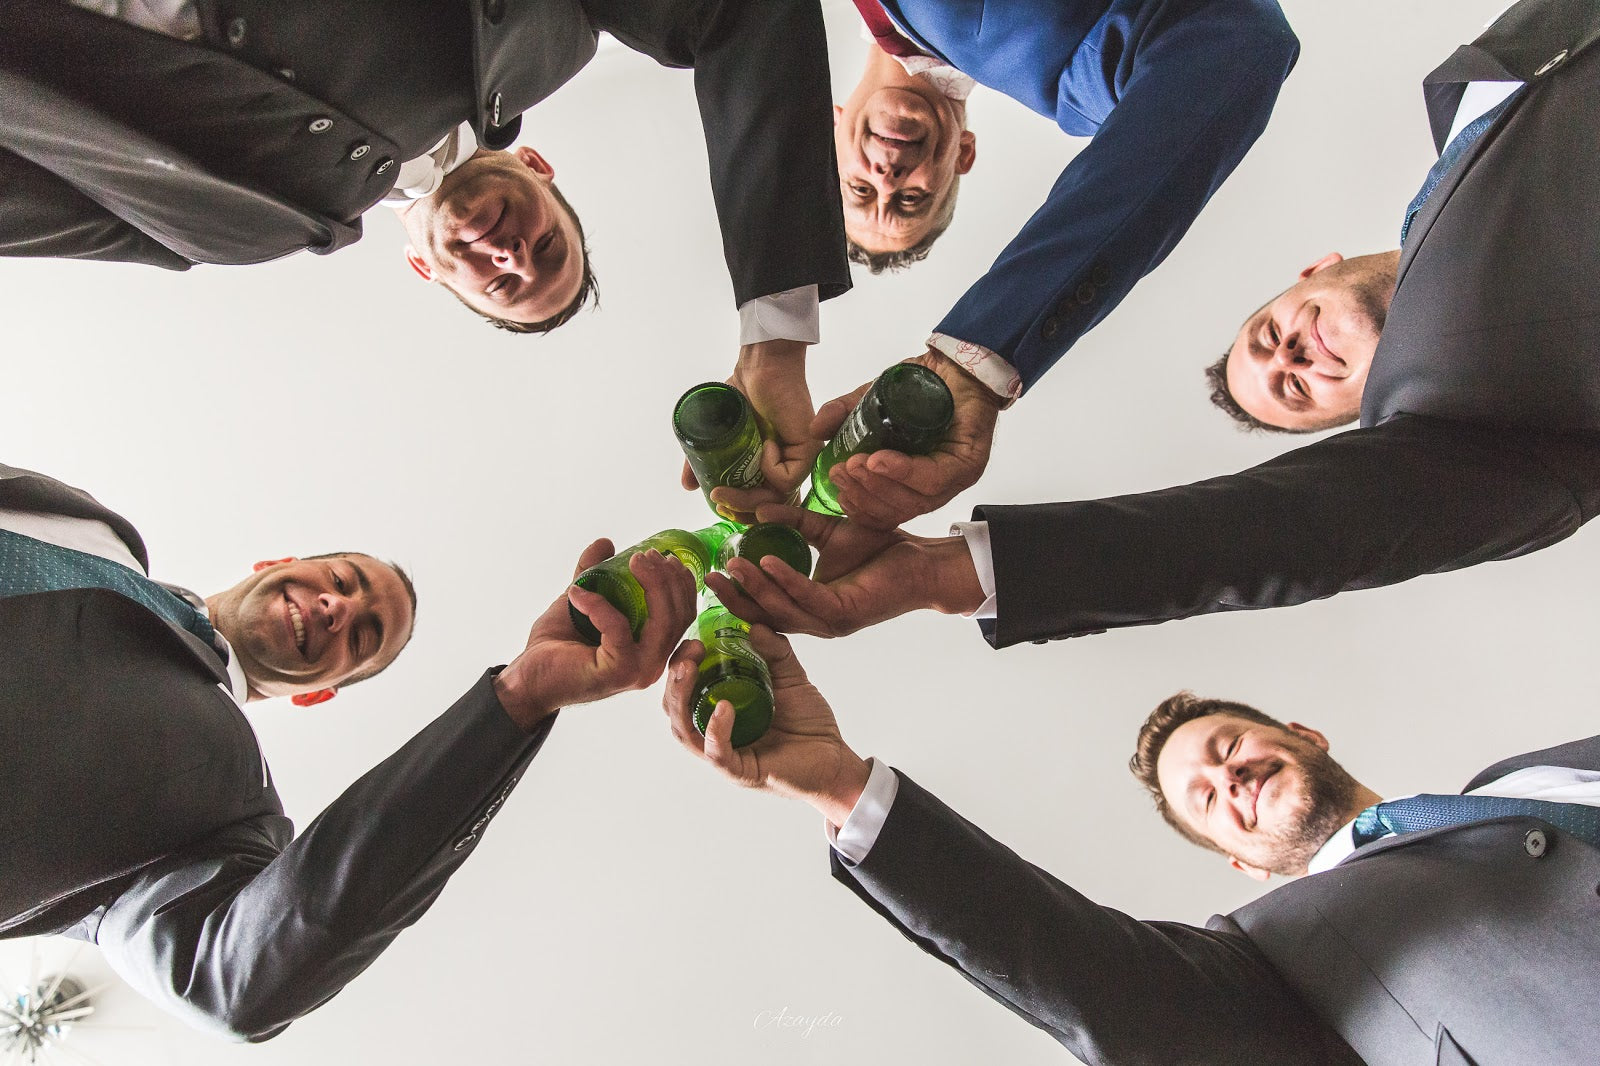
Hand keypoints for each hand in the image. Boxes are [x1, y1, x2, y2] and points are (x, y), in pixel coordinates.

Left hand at [494, 539, 698, 730]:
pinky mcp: (618, 671)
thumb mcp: (582, 602)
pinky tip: (578, 593)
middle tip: (646, 556)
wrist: (528, 681)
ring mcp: (639, 670)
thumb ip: (596, 574)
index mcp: (652, 650)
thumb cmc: (556, 651)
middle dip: (668, 578)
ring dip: (652, 584)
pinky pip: (618, 628)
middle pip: (679, 615)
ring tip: (634, 561)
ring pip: (663, 622)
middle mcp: (652, 663)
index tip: (663, 556)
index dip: (680, 582)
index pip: (683, 613)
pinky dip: (599, 605)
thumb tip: (606, 542)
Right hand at [663, 625, 869, 824]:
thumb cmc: (810, 725)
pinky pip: (717, 754)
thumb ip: (776, 652)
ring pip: (685, 732)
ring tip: (688, 671)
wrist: (836, 759)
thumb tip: (755, 625)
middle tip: (688, 654)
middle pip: (675, 710)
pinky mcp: (741, 771)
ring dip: (681, 700)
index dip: (681, 665)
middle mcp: (715, 734)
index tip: (693, 641)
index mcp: (719, 711)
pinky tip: (722, 707)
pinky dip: (716, 730)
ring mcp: (726, 754)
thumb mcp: (791, 679)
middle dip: (674, 680)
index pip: (684, 690)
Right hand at [681, 338, 816, 521]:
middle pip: (768, 507)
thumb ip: (703, 461)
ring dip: (747, 499)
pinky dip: (770, 468)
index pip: (760, 505)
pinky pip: (787, 478)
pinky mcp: (808, 450)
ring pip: (777, 498)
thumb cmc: (740, 395)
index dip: (739, 512)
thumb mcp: (717, 435)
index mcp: (767, 469)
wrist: (758, 367)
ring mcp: (798, 460)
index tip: (716, 505)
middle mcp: (785, 468)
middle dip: (740, 510)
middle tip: (717, 501)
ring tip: (723, 490)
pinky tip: (763, 446)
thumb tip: (688, 486)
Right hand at [701, 504, 984, 637]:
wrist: (922, 560)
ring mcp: (829, 621)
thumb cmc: (880, 548)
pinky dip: (785, 580)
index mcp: (807, 606)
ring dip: (754, 589)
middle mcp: (815, 620)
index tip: (710, 573)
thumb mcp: (827, 531)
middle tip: (709, 577)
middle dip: (734, 598)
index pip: (762, 607)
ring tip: (733, 566)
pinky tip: (767, 561)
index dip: (735, 594)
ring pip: (780, 610)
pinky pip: (807, 597)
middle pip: (762, 616)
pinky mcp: (845, 613)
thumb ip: (794, 521)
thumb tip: (759, 508)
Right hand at [812, 349, 1001, 529]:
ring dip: (880, 484)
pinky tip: (882, 459)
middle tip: (841, 472)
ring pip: (915, 500)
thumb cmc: (922, 387)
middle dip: (864, 495)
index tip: (837, 492)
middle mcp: (935, 487)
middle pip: (898, 510)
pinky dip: (905, 471)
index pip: (886, 513)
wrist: (956, 361)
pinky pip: (935, 477)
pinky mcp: (968, 463)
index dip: (860, 509)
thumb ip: (845, 415)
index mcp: (913, 483)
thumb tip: (815, 431)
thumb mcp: (873, 401)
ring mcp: (954, 479)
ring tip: (856, 464)